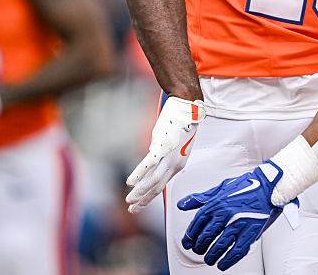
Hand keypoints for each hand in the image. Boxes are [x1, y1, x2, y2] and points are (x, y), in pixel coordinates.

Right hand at [126, 96, 205, 212]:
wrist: (187, 108)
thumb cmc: (180, 124)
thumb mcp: (174, 145)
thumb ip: (164, 155)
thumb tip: (152, 160)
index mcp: (179, 165)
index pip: (162, 184)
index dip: (150, 194)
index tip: (140, 202)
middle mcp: (176, 164)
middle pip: (158, 187)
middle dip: (144, 200)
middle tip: (132, 210)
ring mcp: (169, 157)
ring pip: (154, 180)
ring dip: (140, 192)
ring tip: (130, 201)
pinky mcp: (162, 148)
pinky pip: (149, 164)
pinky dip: (139, 174)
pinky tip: (130, 183)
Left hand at [178, 160, 295, 270]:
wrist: (270, 186)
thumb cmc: (247, 186)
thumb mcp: (221, 188)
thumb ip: (201, 198)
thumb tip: (182, 204)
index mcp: (217, 203)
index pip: (197, 224)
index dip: (190, 236)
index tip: (187, 243)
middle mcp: (225, 214)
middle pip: (206, 237)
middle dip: (199, 247)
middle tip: (199, 250)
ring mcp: (238, 224)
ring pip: (219, 247)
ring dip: (211, 256)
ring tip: (209, 258)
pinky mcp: (250, 232)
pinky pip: (236, 252)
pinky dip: (227, 261)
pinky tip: (222, 263)